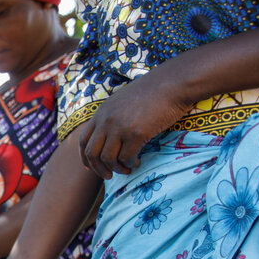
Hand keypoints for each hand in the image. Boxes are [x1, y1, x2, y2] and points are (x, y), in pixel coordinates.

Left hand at [76, 73, 192, 178]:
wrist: (175, 82)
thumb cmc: (154, 91)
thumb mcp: (124, 100)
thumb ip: (113, 115)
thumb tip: (110, 135)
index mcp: (102, 112)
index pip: (83, 140)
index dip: (85, 157)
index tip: (90, 168)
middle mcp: (107, 120)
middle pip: (92, 153)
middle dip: (98, 169)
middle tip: (108, 176)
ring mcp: (120, 127)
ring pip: (108, 158)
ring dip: (116, 168)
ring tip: (126, 169)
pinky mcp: (136, 133)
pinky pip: (126, 157)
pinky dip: (130, 163)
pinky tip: (137, 161)